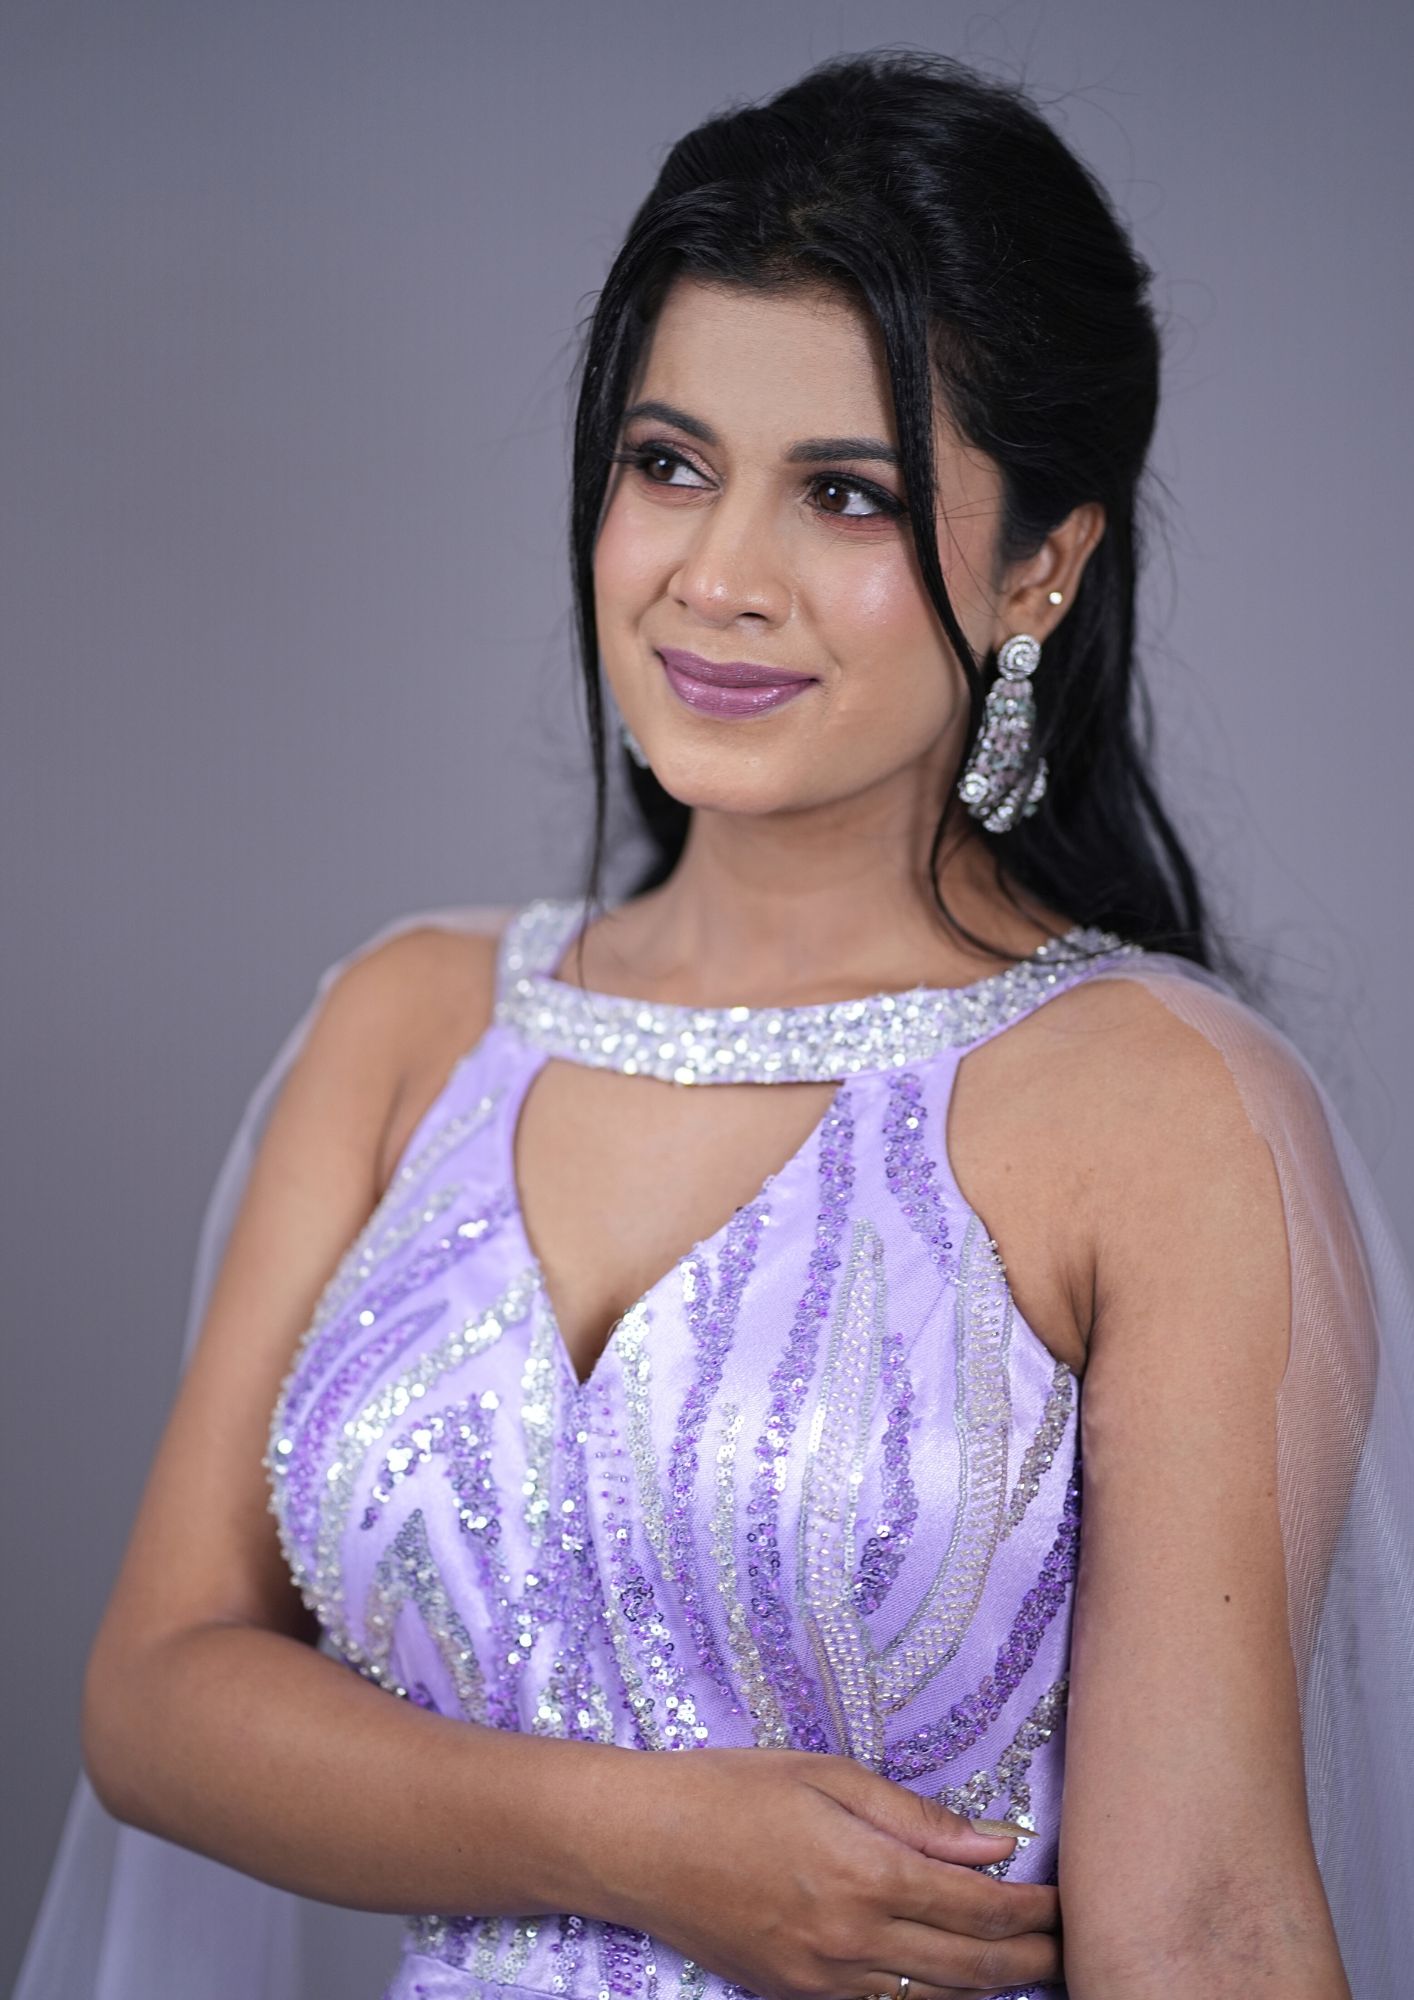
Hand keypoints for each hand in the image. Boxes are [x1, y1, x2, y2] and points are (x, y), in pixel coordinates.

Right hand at [592, 1745, 1060, 1998]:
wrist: (639, 1845)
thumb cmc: (730, 1790)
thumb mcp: (825, 1775)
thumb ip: (915, 1815)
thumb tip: (995, 1841)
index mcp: (867, 1872)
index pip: (980, 1907)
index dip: (1034, 1910)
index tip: (1066, 1899)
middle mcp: (855, 1938)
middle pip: (972, 1967)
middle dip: (1031, 1958)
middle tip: (1071, 1946)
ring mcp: (827, 1979)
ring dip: (991, 1988)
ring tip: (1029, 1968)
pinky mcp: (799, 1997)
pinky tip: (954, 1983)